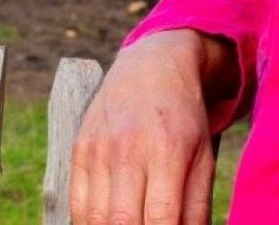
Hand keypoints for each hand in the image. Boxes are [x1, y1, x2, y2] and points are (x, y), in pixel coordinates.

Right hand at [70, 30, 227, 224]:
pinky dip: (88, 223)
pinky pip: (76, 203)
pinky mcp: (79, 148)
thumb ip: (197, 208)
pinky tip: (106, 223)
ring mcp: (99, 149)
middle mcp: (129, 149)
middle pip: (123, 221)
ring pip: (95, 217)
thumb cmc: (183, 120)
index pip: (160, 218)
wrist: (150, 69)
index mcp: (167, 152)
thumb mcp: (202, 159)